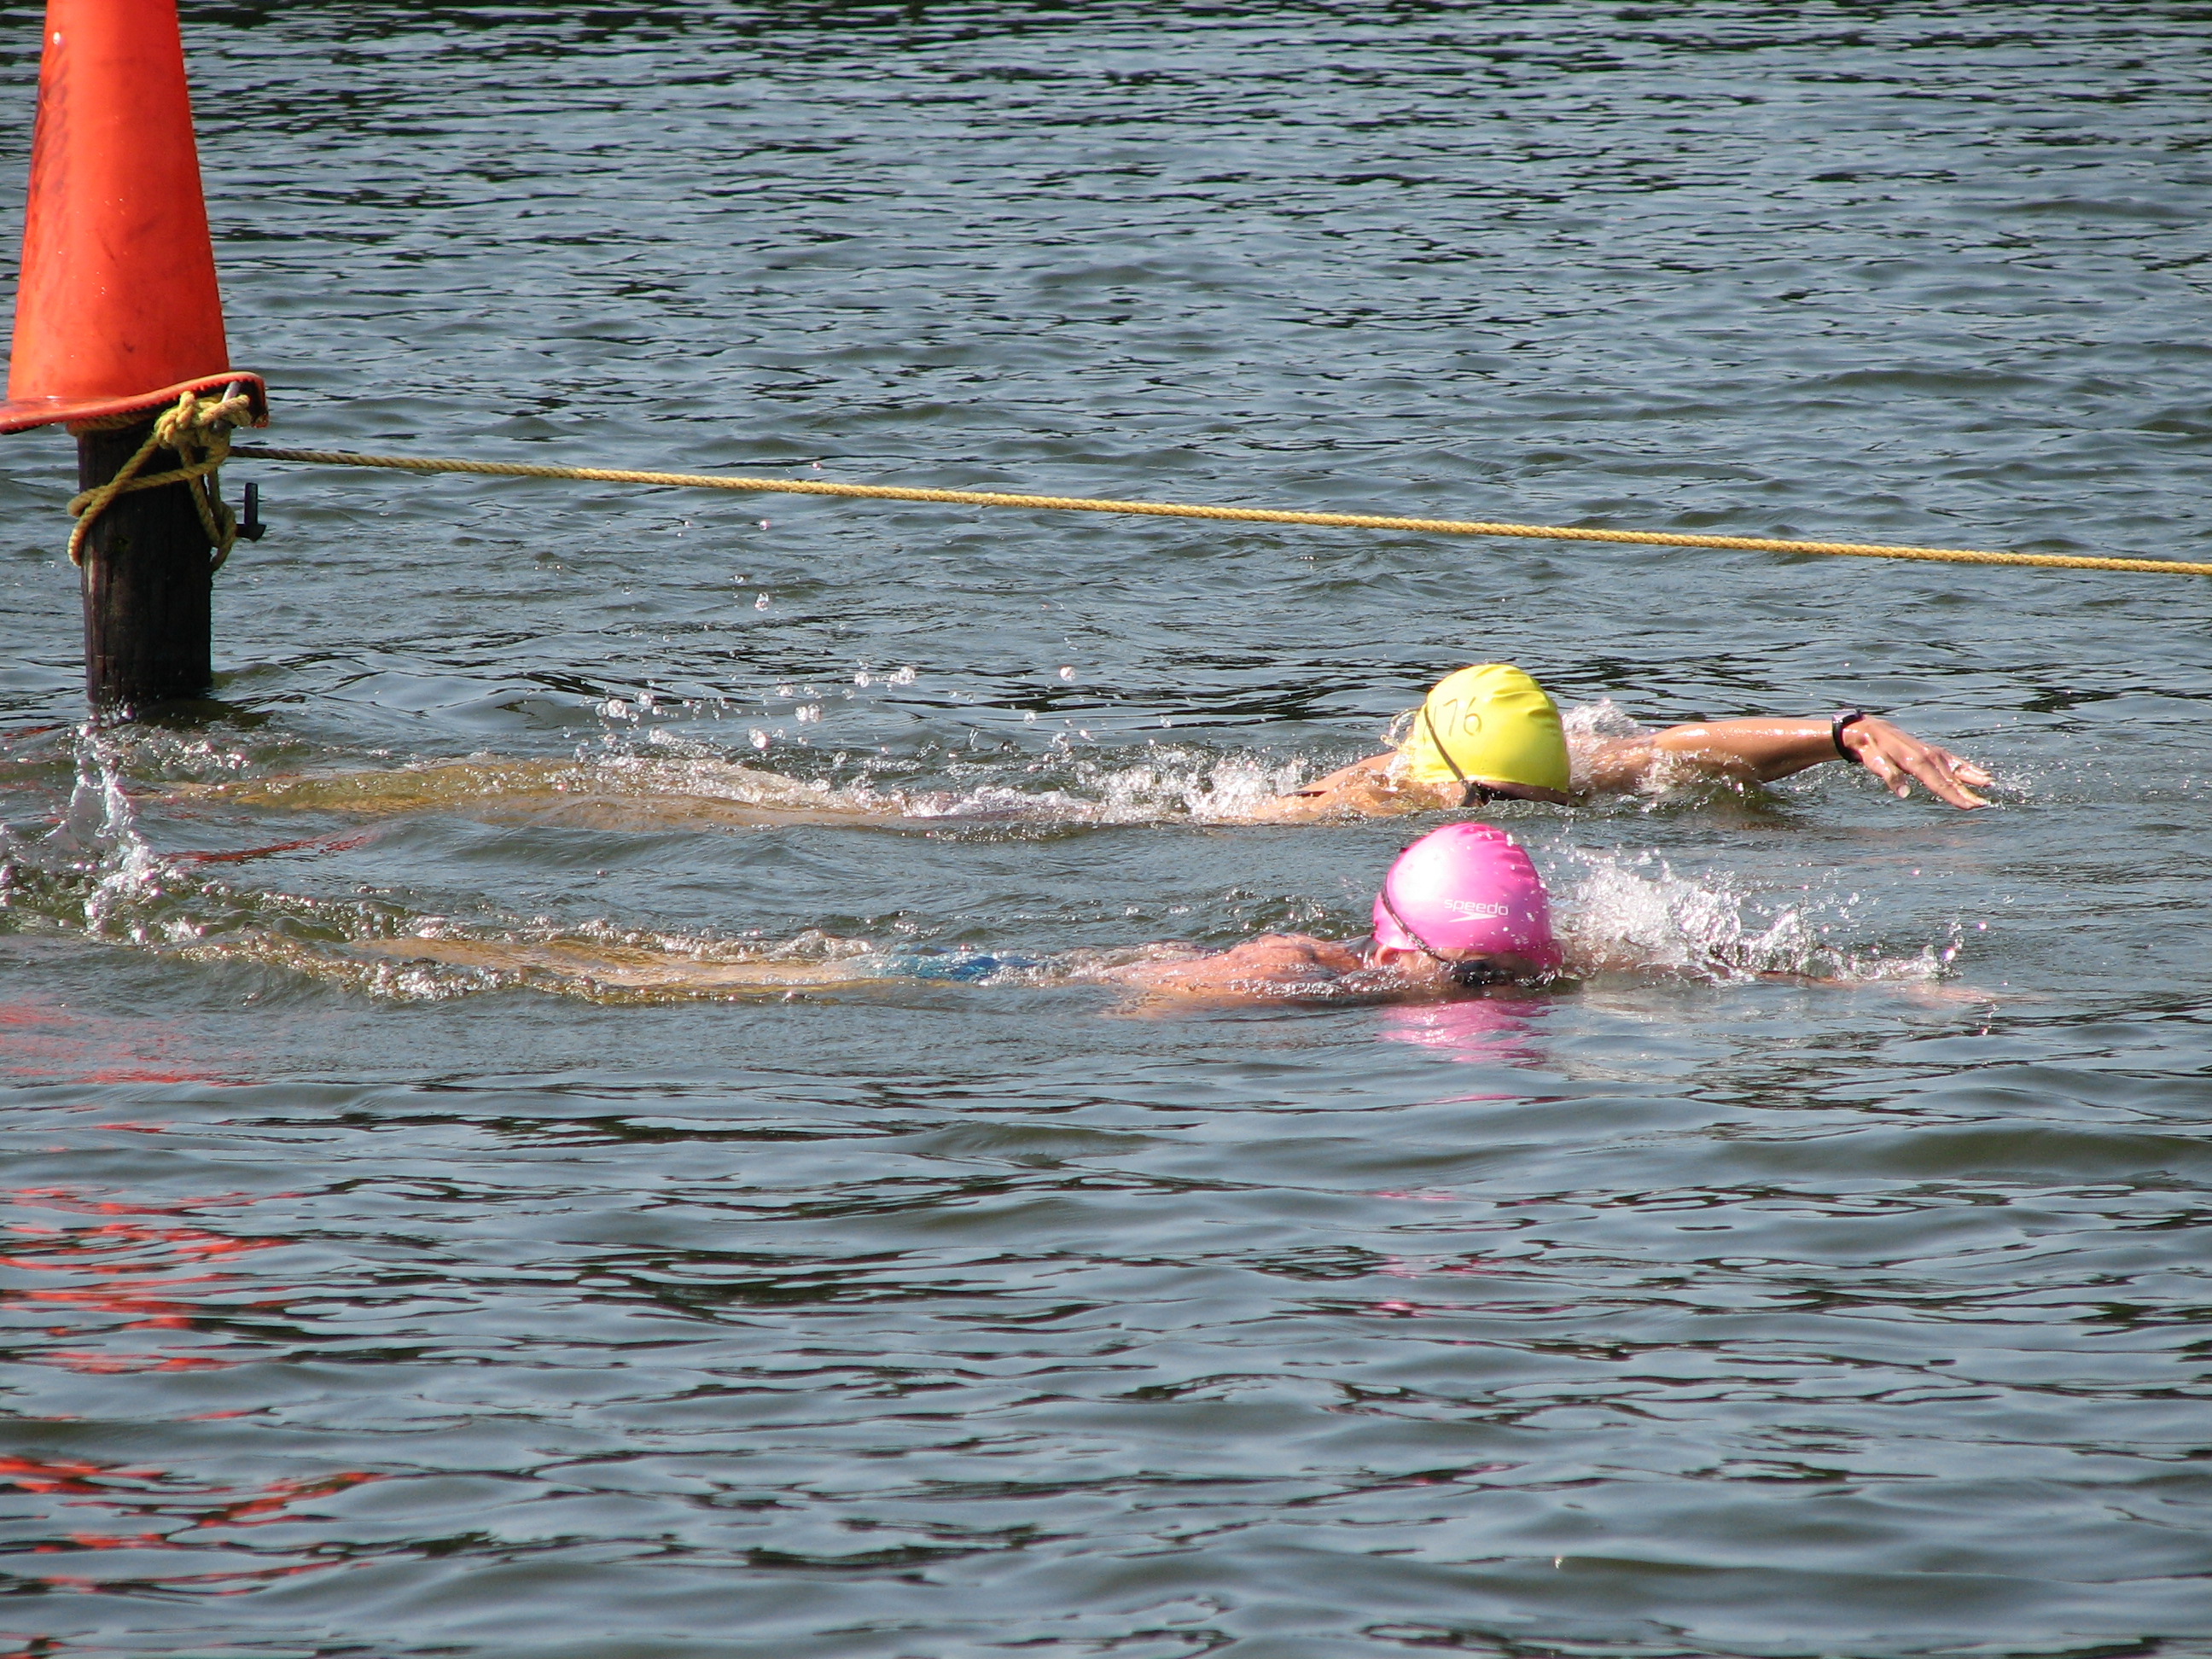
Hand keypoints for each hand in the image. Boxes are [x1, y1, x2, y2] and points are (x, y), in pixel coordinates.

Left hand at [1839, 717, 1991, 808]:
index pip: (1939, 784)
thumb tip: (1904, 793)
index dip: (1954, 796)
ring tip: (1989, 784)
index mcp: (1916, 762)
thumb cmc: (1873, 750)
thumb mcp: (1876, 763)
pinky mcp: (1934, 751)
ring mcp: (1934, 753)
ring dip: (1973, 777)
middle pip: (1951, 779)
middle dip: (1967, 792)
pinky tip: (1980, 773)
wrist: (1872, 730)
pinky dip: (1968, 767)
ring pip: (1956, 769)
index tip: (1968, 806)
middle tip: (1982, 805)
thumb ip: (1891, 777)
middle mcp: (1929, 756)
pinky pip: (1955, 761)